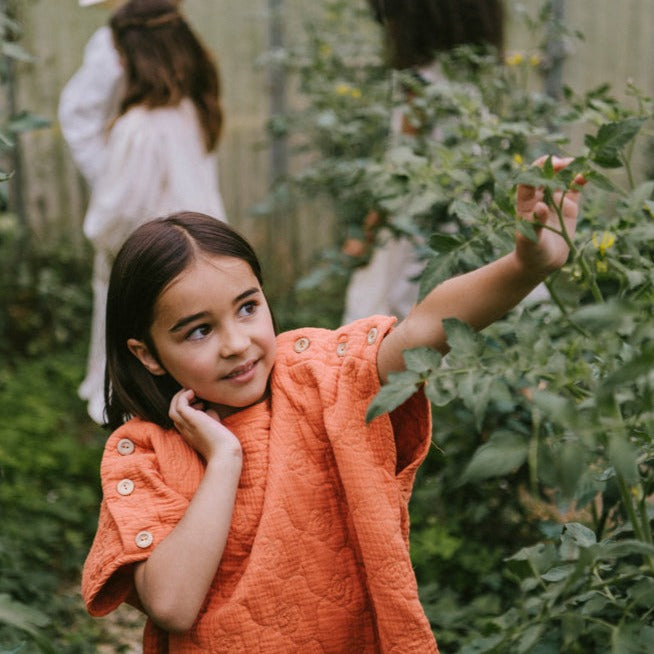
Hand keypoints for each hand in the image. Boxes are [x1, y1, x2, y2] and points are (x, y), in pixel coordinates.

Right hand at [169, 389, 241, 462]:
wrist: (225, 453)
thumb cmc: (223, 441)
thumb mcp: (213, 426)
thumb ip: (209, 417)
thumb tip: (207, 408)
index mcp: (189, 433)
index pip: (178, 419)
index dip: (185, 407)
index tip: (199, 402)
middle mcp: (184, 430)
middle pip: (172, 413)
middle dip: (180, 400)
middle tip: (193, 393)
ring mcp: (186, 426)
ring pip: (172, 409)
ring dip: (180, 398)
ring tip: (192, 391)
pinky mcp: (191, 420)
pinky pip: (179, 405)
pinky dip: (183, 396)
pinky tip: (193, 392)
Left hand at [515, 155, 585, 276]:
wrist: (542, 263)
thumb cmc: (530, 252)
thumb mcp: (530, 239)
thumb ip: (535, 223)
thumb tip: (541, 207)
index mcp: (525, 203)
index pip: (528, 180)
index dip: (537, 169)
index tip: (548, 165)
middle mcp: (539, 198)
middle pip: (546, 175)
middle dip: (555, 166)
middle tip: (567, 163)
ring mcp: (555, 201)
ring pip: (562, 180)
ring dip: (569, 170)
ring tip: (580, 165)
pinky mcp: (568, 207)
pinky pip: (575, 189)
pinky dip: (580, 181)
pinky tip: (586, 176)